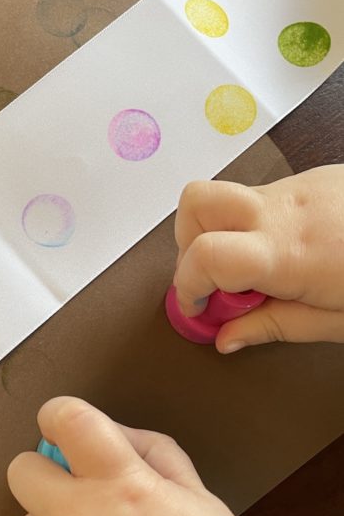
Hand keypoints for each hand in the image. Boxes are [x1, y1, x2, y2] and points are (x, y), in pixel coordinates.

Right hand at [174, 164, 343, 352]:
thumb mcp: (336, 323)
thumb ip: (271, 327)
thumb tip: (226, 337)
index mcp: (289, 254)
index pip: (202, 256)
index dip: (186, 286)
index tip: (197, 308)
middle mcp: (285, 209)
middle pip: (196, 202)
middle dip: (186, 242)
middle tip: (213, 278)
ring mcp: (300, 186)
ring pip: (227, 198)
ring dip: (222, 233)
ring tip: (257, 269)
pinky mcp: (314, 178)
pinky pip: (263, 196)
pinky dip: (255, 224)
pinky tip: (289, 251)